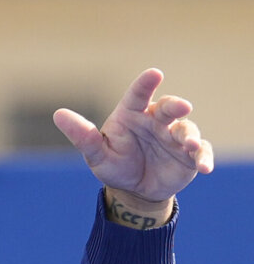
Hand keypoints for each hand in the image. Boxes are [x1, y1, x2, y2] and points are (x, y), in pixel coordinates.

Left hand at [54, 69, 213, 218]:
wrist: (134, 190)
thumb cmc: (114, 165)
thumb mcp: (96, 154)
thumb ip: (82, 135)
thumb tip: (58, 114)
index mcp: (133, 115)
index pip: (138, 95)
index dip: (146, 83)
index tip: (154, 73)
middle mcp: (156, 121)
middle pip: (168, 108)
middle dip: (175, 106)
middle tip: (182, 107)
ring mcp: (175, 137)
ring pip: (186, 129)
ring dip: (189, 135)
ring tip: (188, 144)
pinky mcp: (190, 154)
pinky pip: (200, 152)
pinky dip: (204, 157)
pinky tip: (204, 167)